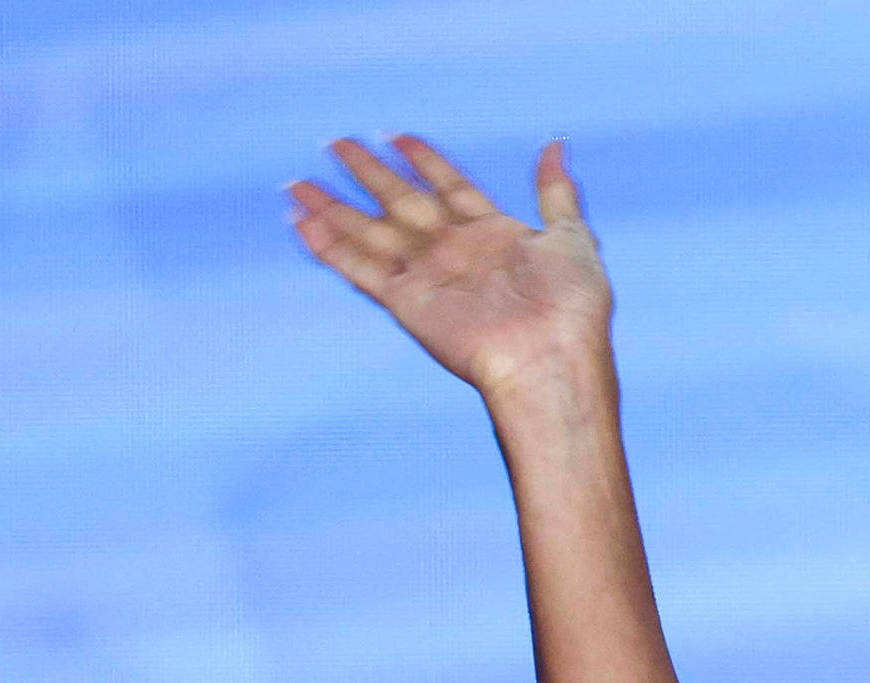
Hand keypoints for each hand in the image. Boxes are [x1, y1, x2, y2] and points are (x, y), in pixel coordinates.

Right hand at [288, 136, 610, 397]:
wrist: (554, 359)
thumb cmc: (572, 307)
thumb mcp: (572, 237)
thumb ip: (555, 193)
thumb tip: (557, 145)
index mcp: (495, 235)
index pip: (451, 187)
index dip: (425, 161)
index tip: (397, 136)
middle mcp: (456, 254)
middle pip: (402, 202)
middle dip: (369, 173)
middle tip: (335, 143)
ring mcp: (430, 278)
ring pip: (370, 232)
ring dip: (334, 208)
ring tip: (297, 184)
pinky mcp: (408, 304)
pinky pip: (360, 269)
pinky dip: (329, 248)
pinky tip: (302, 224)